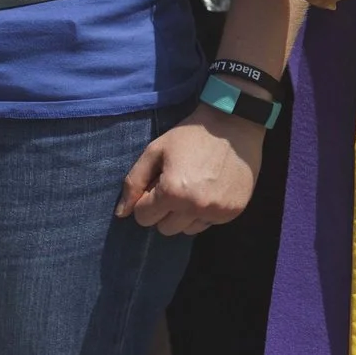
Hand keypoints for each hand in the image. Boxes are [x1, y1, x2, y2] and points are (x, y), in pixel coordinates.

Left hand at [117, 105, 262, 234]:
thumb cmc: (191, 135)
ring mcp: (216, 211)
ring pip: (186, 230)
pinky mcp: (233, 212)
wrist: (234, 124)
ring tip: (193, 189)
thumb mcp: (156, 150)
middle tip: (175, 186)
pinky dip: (204, 213)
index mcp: (172, 192)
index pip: (143, 217)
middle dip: (164, 211)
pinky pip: (208, 224)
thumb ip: (134, 182)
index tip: (158, 183)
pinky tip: (210, 190)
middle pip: (164, 228)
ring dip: (184, 215)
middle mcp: (194, 207)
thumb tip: (121, 213)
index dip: (146, 200)